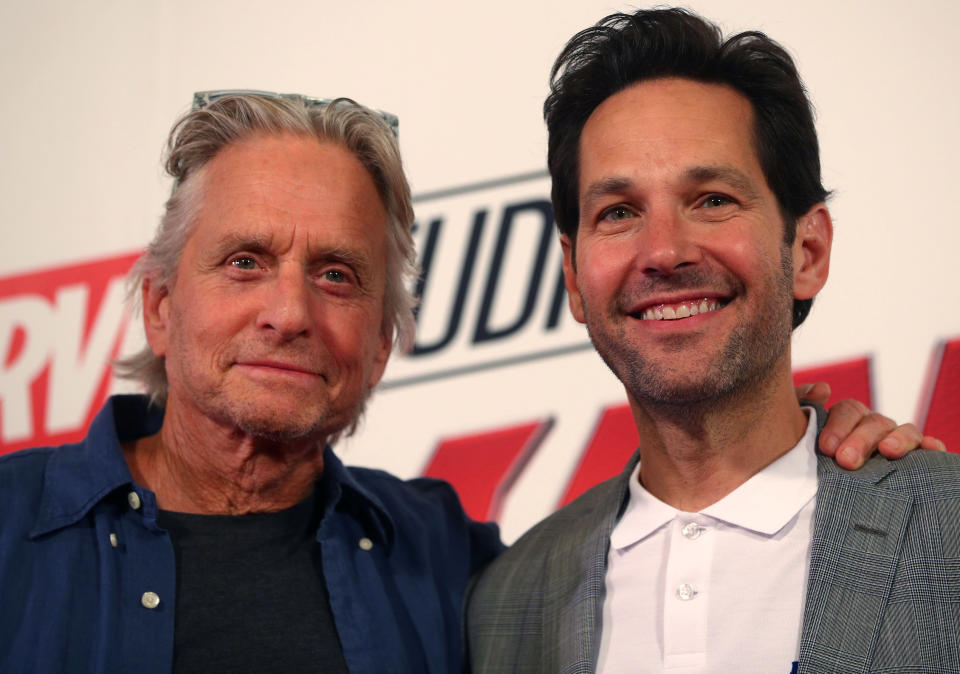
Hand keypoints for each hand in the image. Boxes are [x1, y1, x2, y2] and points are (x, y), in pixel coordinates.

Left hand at [796, 382, 945, 469]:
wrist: (819, 494)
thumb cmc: (806, 457)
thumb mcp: (795, 428)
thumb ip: (802, 404)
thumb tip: (822, 389)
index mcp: (848, 418)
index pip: (848, 411)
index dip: (837, 426)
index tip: (826, 448)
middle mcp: (874, 427)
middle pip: (874, 422)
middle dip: (861, 440)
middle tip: (845, 460)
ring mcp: (896, 441)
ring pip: (904, 431)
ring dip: (898, 439)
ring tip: (888, 451)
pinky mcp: (915, 461)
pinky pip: (928, 449)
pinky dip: (931, 446)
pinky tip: (932, 449)